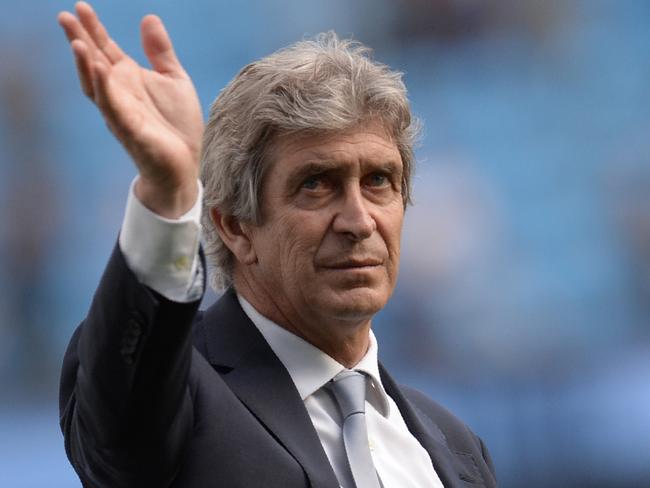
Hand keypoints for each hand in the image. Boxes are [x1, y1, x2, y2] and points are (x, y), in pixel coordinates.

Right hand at [58, 2, 203, 217]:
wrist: (184, 163)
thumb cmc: (177, 125)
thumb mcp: (174, 80)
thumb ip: (160, 52)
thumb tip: (148, 17)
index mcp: (129, 79)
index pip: (105, 49)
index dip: (93, 28)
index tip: (80, 6)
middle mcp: (119, 93)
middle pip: (94, 63)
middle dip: (80, 41)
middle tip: (65, 17)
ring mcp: (121, 112)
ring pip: (96, 86)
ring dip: (86, 65)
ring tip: (78, 42)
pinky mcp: (130, 130)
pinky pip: (113, 108)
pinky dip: (106, 89)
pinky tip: (100, 70)